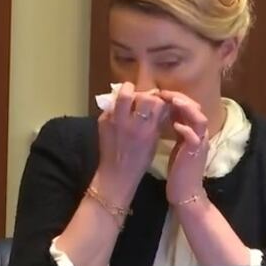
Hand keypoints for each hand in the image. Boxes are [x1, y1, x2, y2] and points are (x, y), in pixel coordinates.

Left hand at [94, 82, 167, 202]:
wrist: (117, 174)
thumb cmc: (139, 161)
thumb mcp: (154, 142)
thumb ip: (157, 123)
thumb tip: (162, 107)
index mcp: (148, 130)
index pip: (157, 103)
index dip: (159, 99)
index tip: (158, 100)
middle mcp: (132, 123)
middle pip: (142, 96)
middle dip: (145, 94)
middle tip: (143, 98)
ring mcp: (116, 121)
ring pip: (123, 95)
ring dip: (128, 91)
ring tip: (130, 97)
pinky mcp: (103, 121)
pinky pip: (112, 106)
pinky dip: (117, 104)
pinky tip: (119, 111)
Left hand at [157, 90, 208, 204]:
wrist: (185, 193)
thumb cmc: (179, 171)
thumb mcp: (177, 146)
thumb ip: (176, 130)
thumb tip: (164, 113)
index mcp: (195, 133)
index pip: (190, 108)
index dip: (177, 98)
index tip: (162, 93)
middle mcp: (200, 136)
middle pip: (197, 109)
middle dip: (181, 98)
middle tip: (165, 92)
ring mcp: (200, 144)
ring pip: (200, 119)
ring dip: (187, 108)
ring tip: (173, 100)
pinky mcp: (195, 154)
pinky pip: (194, 137)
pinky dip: (186, 129)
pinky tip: (175, 125)